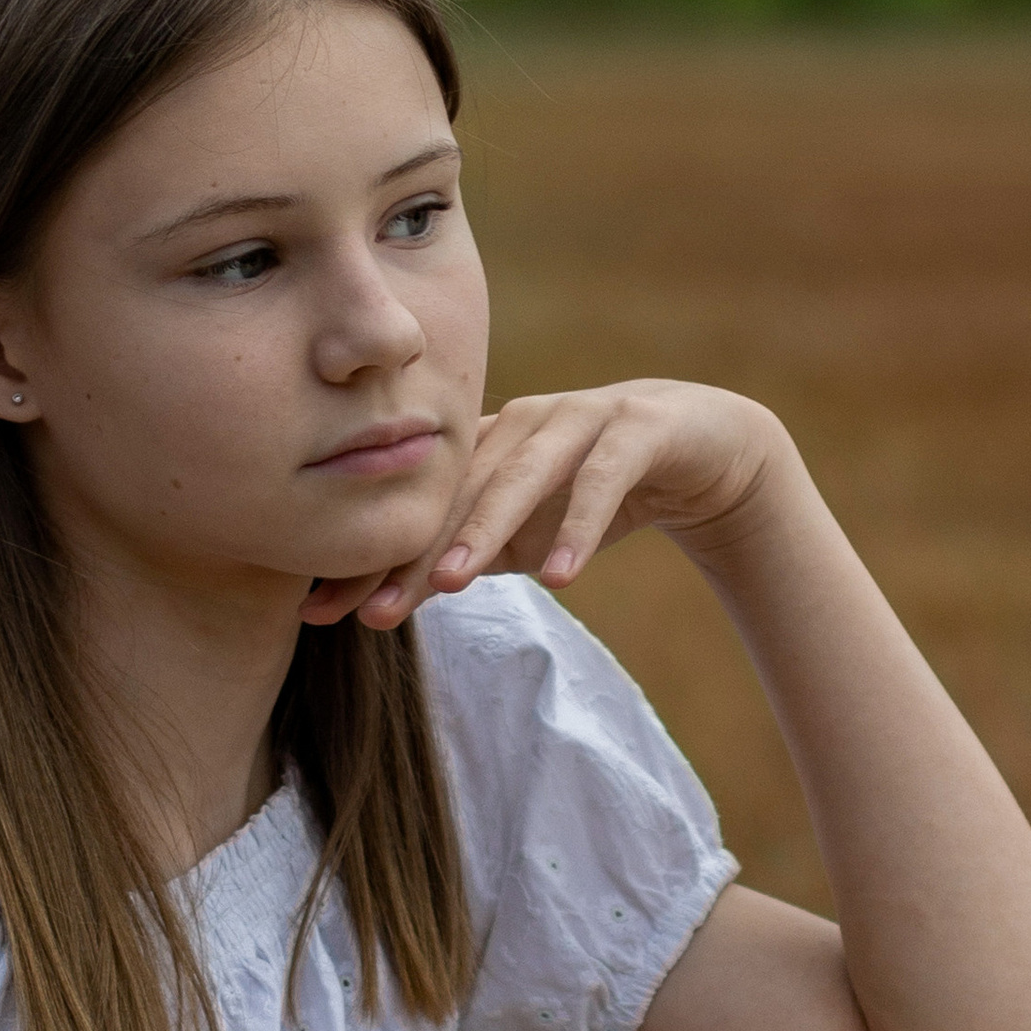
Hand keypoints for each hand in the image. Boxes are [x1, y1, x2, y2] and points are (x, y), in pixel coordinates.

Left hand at [331, 380, 788, 628]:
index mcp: (487, 444)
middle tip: (374, 611)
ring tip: (453, 586)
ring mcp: (581, 418)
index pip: (420, 509)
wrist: (708, 450)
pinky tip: (561, 577)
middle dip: (415, 553)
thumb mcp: (531, 535)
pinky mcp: (639, 429)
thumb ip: (470, 556)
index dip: (374, 560)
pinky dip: (580, 527)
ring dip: (485, 530)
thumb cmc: (604, 490)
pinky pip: (603, 479)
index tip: (322, 612)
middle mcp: (524, 422)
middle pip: (459, 492)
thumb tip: (386, 598)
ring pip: (522, 476)